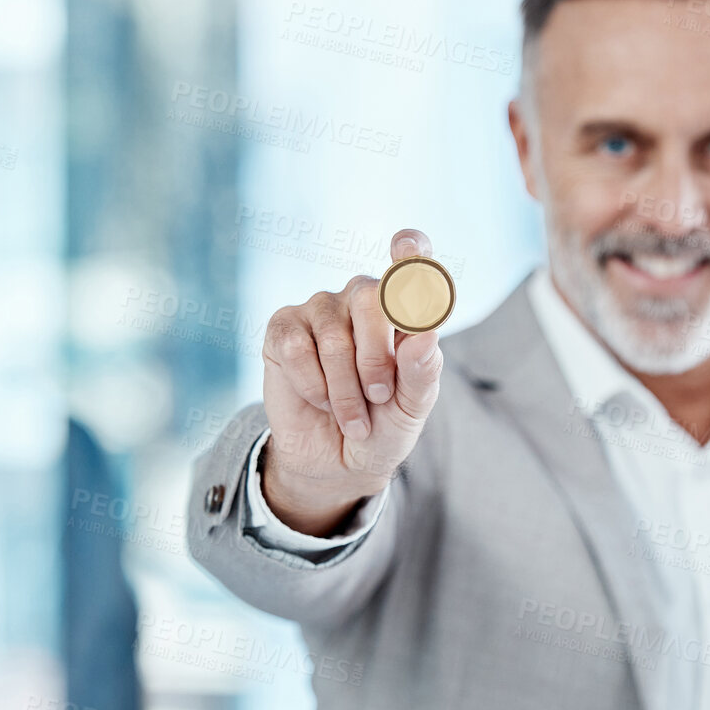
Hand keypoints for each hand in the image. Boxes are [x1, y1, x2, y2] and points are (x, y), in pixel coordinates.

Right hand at [258, 229, 444, 535]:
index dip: (411, 253)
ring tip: (354, 419)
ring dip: (346, 390)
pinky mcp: (283, 328)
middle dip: (377, 360)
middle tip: (379, 397)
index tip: (407, 248)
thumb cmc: (384, 426)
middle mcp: (362, 298)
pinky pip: (296, 349)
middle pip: (371, 299)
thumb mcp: (412, 408)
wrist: (338, 462)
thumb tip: (426, 335)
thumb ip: (423, 372)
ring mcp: (320, 309)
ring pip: (334, 337)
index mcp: (403, 310)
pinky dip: (314, 387)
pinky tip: (320, 401)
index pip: (411, 266)